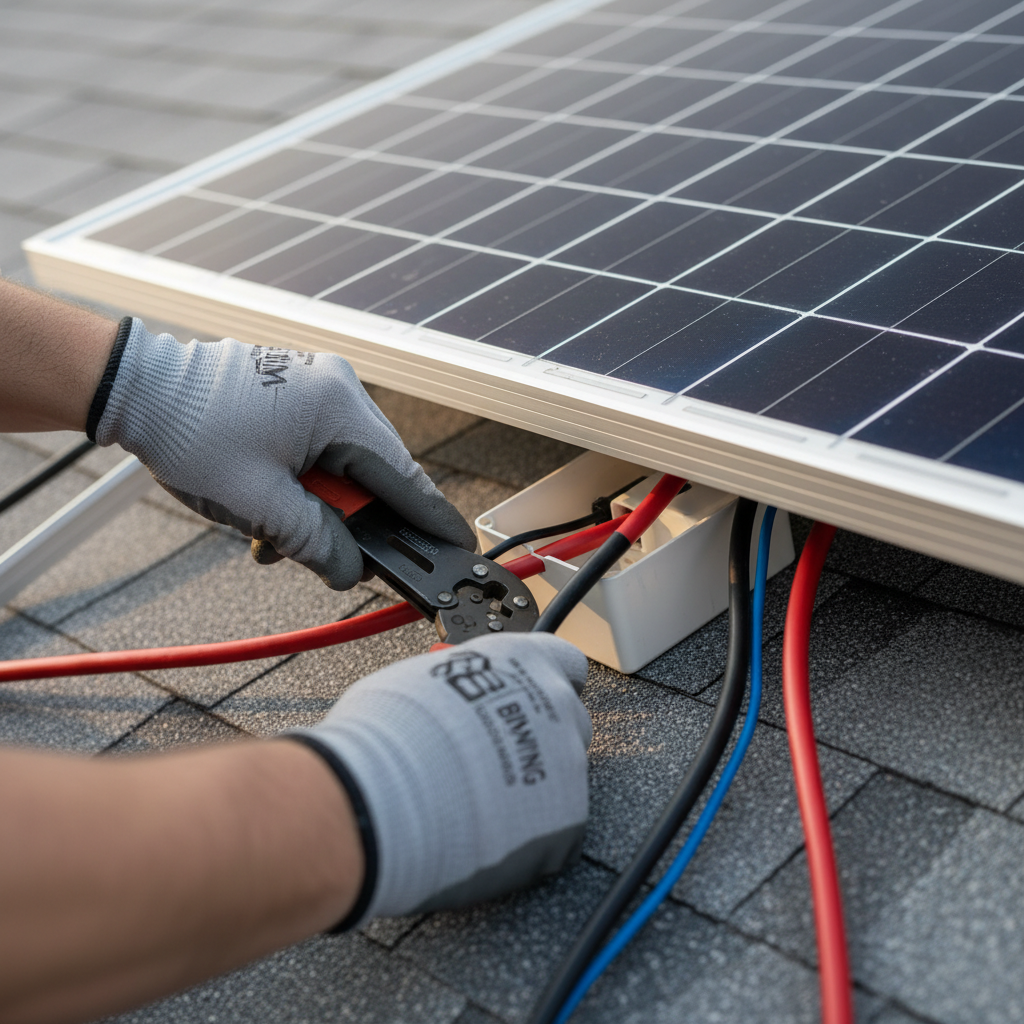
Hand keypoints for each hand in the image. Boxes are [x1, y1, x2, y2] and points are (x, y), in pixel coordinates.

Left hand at [90, 319, 474, 588]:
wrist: (138, 389)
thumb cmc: (190, 433)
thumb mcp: (258, 504)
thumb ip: (315, 542)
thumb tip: (351, 571)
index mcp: (338, 407)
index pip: (402, 475)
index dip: (431, 517)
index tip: (457, 543)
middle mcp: (338, 389)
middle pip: (376, 472)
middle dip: (358, 521)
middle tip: (347, 560)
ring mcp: (320, 386)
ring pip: (348, 465)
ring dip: (323, 507)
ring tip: (279, 537)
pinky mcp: (301, 394)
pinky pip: (324, 449)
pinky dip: (308, 485)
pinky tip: (274, 510)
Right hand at [291, 632, 591, 925]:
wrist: (384, 800)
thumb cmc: (389, 735)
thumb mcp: (417, 682)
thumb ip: (458, 686)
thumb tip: (449, 700)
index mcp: (522, 660)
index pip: (563, 661)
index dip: (543, 683)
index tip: (527, 700)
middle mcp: (554, 703)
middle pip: (565, 720)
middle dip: (538, 739)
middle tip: (491, 760)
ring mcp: (567, 763)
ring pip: (564, 775)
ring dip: (531, 787)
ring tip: (480, 803)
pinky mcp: (568, 820)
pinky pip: (558, 826)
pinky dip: (530, 835)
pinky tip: (489, 836)